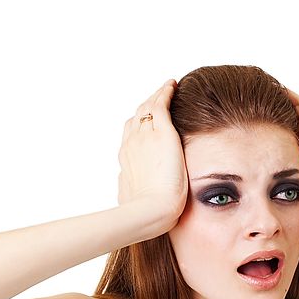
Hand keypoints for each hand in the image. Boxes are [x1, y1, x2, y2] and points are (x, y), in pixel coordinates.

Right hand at [117, 79, 188, 229]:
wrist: (149, 211)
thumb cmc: (144, 213)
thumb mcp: (133, 199)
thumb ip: (132, 187)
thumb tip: (128, 186)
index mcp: (126, 159)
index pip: (131, 135)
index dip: (138, 126)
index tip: (146, 122)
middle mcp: (132, 144)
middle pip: (137, 118)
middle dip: (146, 107)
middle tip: (156, 99)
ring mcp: (145, 136)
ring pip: (148, 108)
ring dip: (156, 96)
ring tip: (165, 88)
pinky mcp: (162, 133)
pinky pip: (161, 104)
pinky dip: (165, 92)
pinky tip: (172, 85)